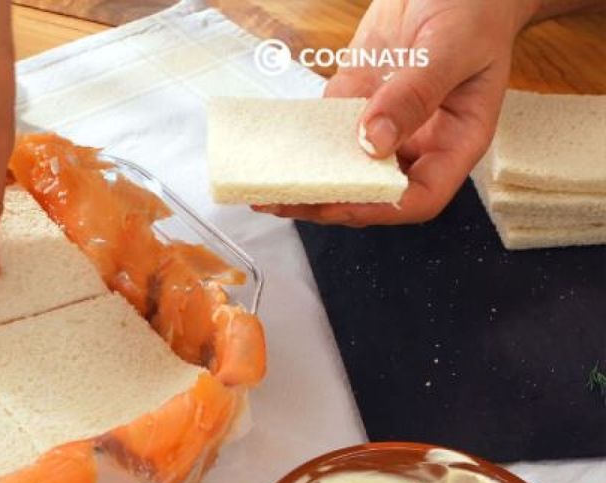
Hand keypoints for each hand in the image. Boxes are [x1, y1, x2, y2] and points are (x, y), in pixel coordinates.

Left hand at [260, 0, 538, 226]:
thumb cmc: (474, 9)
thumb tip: (373, 141)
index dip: (379, 208)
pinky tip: (270, 151)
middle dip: (326, 201)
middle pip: (372, 191)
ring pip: (342, 166)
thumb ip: (414, 94)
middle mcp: (418, 140)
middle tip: (282, 200)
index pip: (419, 197)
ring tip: (262, 188)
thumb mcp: (452, 47)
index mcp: (456, 140)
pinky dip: (298, 143)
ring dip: (305, 179)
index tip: (339, 203)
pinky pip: (325, 129)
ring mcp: (384, 122)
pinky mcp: (355, 98)